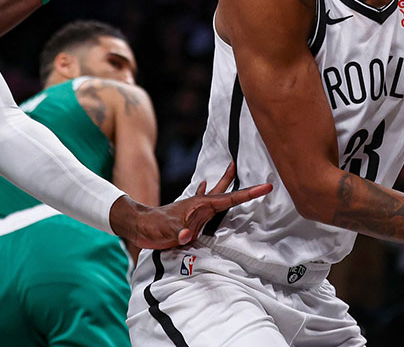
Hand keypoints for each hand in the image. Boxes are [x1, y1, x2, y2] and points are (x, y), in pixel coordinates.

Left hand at [110, 162, 271, 249]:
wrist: (137, 225)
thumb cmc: (153, 227)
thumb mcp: (167, 231)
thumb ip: (178, 232)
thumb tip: (186, 235)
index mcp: (200, 205)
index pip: (230, 198)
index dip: (249, 193)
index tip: (266, 186)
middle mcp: (199, 204)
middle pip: (224, 191)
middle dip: (238, 181)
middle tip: (249, 167)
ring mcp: (193, 208)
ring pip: (214, 194)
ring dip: (224, 183)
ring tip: (231, 168)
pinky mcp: (187, 214)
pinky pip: (201, 201)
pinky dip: (205, 191)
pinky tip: (205, 183)